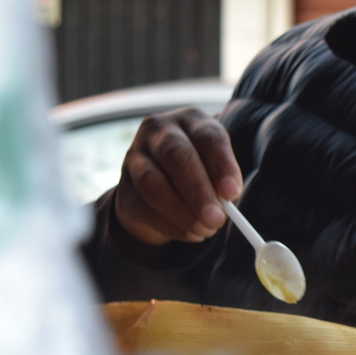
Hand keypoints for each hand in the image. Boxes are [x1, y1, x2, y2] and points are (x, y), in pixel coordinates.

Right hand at [115, 108, 242, 245]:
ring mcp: (135, 156)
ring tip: (205, 230)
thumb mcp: (218, 173)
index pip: (208, 136)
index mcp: (191, 121)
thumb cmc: (201, 176)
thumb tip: (224, 203)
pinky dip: (170, 225)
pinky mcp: (123, 187)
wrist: (161, 192)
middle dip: (198, 190)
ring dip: (182, 212)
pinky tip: (189, 233)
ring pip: (153, 182)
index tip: (233, 192)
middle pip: (176, 154)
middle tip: (216, 218)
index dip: (222, 164)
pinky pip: (143, 207)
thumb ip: (222, 185)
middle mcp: (160, 131)